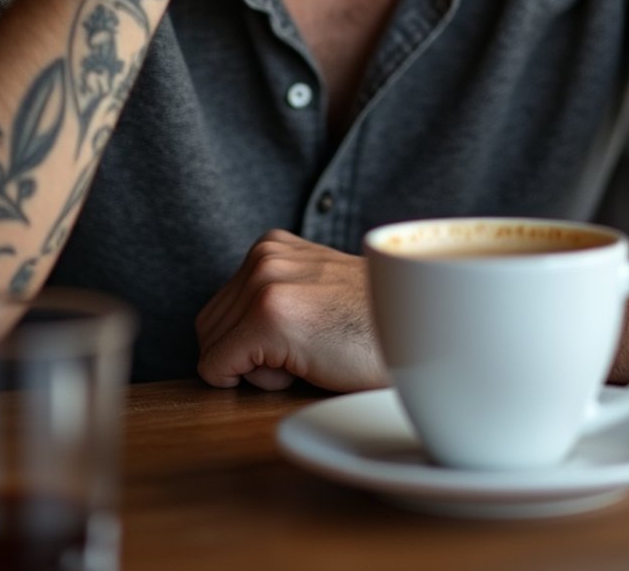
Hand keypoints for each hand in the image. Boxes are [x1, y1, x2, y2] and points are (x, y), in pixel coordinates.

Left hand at [195, 229, 386, 392]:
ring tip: (307, 352)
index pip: (218, 312)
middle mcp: (264, 255)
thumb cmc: (372, 328)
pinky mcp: (268, 316)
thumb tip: (223, 343)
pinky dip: (253, 383)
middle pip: (208, 330)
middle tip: (304, 349)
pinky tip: (304, 363)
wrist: (420, 334)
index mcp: (272, 245)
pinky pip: (217, 369)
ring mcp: (265, 282)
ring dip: (254, 368)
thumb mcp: (314, 292)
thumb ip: (273, 295)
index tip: (300, 337)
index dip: (251, 343)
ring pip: (212, 351)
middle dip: (247, 355)